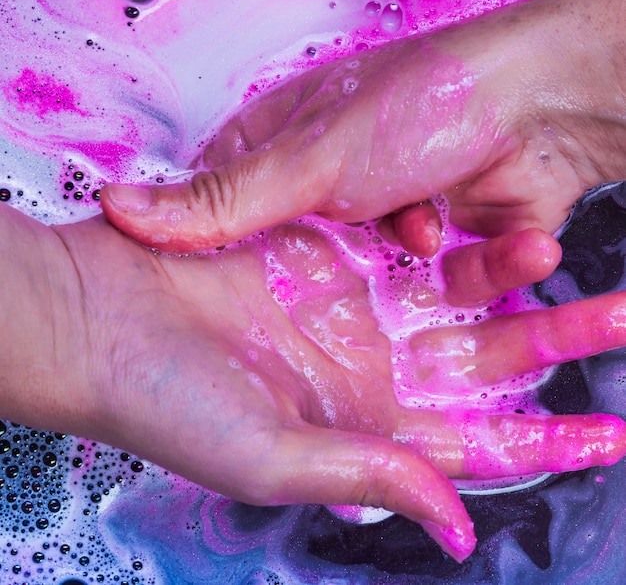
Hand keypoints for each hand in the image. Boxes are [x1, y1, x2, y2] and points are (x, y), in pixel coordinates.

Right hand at [4, 204, 625, 561]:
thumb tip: (453, 530)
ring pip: (467, 296)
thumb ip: (365, 479)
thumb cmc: (169, 398)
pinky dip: (470, 247)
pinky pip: (421, 246)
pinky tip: (521, 240)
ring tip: (597, 287)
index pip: (476, 441)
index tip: (616, 439)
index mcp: (361, 423)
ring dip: (528, 291)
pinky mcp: (337, 249)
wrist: (103, 317)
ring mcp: (357, 300)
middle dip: (560, 347)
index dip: (549, 443)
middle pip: (487, 359)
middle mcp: (369, 361)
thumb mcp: (271, 455)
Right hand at [99, 0, 625, 254]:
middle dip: (321, 275)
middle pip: (298, 257)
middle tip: (328, 294)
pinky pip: (431, 280)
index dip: (224, 257)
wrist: (544, 105)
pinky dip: (452, 265)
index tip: (229, 294)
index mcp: (283, 151)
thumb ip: (223, 201)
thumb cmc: (422, 105)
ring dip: (399, 264)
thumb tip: (116, 208)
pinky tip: (462, 236)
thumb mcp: (309, 159)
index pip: (225, 215)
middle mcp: (329, 185)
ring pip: (368, 277)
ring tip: (420, 232)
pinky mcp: (438, 239)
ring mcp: (384, 215)